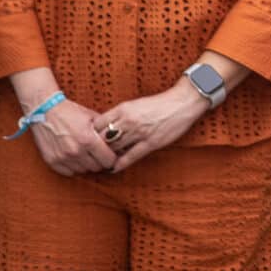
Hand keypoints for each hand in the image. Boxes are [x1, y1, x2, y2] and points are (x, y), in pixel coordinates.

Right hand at [25, 95, 117, 175]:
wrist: (45, 110)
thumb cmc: (70, 112)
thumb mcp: (92, 117)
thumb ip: (106, 130)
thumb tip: (120, 140)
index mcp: (88, 140)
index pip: (108, 160)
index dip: (112, 158)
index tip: (111, 154)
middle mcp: (75, 151)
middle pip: (96, 167)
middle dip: (100, 162)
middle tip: (99, 154)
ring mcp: (62, 157)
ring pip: (83, 171)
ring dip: (87, 165)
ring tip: (86, 154)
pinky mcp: (52, 161)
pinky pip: (69, 172)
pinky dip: (74, 167)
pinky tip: (75, 157)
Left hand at [94, 81, 210, 171]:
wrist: (183, 101)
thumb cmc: (159, 103)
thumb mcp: (135, 104)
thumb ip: (120, 115)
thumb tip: (106, 126)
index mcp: (123, 109)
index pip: (97, 124)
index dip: (90, 134)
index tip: (88, 140)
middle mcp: (128, 121)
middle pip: (103, 138)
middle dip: (95, 148)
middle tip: (90, 155)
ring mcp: (139, 132)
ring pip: (115, 148)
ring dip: (107, 157)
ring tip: (101, 163)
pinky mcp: (151, 142)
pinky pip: (130, 157)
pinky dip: (120, 164)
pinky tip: (114, 169)